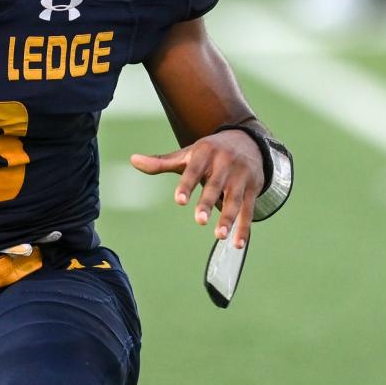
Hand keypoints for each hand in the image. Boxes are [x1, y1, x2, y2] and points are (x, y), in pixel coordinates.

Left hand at [130, 129, 264, 248]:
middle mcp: (224, 163)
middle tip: (199, 220)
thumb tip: (133, 160)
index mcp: (205, 153)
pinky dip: (244, 227)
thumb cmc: (209, 152)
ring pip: (235, 199)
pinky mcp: (253, 188)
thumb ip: (161, 162)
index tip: (179, 201)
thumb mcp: (187, 154)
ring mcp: (241, 176)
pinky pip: (249, 209)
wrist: (247, 140)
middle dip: (208, 202)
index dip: (187, 185)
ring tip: (219, 236)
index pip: (194, 170)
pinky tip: (237, 243)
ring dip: (228, 218)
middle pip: (215, 185)